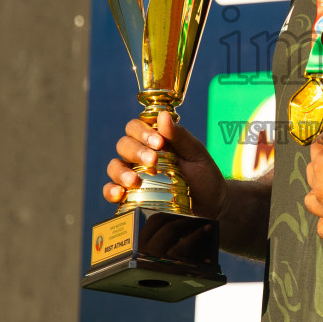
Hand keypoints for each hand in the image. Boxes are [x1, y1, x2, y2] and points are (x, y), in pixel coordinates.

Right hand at [105, 112, 227, 219]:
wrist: (211, 205)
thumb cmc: (204, 175)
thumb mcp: (196, 154)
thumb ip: (180, 136)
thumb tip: (163, 115)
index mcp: (154, 140)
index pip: (136, 127)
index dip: (143, 132)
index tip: (159, 142)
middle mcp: (139, 155)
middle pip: (124, 145)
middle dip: (136, 151)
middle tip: (152, 161)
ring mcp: (133, 175)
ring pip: (114, 166)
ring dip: (120, 171)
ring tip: (134, 180)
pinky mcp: (131, 196)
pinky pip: (111, 190)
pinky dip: (110, 190)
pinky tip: (119, 194)